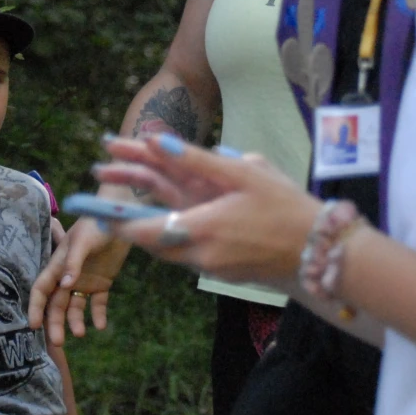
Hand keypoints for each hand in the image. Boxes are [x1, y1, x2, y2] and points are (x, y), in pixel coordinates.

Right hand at [29, 216, 130, 346]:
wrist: (120, 219)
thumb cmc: (95, 225)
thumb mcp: (82, 242)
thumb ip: (73, 263)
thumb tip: (65, 285)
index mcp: (57, 265)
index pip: (41, 289)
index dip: (35, 307)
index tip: (33, 325)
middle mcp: (68, 277)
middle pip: (57, 304)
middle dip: (55, 323)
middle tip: (57, 342)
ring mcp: (85, 281)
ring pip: (75, 307)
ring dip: (75, 322)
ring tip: (80, 334)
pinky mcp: (102, 283)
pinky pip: (98, 304)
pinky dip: (98, 315)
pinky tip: (101, 326)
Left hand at [98, 137, 319, 286]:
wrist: (321, 254)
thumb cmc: (287, 208)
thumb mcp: (245, 174)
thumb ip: (198, 160)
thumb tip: (159, 144)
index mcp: (202, 229)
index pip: (143, 230)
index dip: (115, 219)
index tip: (94, 206)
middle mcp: (199, 253)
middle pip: (149, 237)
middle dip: (123, 213)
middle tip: (101, 180)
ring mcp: (209, 266)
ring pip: (166, 244)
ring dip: (144, 222)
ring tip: (122, 193)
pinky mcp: (220, 270)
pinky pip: (186, 250)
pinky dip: (171, 230)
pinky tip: (166, 212)